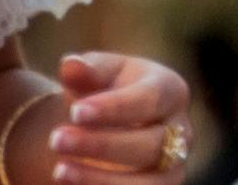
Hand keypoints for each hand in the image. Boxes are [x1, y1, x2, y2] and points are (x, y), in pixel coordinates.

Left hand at [47, 55, 190, 184]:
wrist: (105, 128)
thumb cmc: (103, 94)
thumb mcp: (97, 77)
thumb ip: (87, 70)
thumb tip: (70, 64)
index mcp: (172, 91)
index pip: (151, 100)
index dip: (115, 108)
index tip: (76, 112)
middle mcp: (181, 131)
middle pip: (150, 144)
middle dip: (101, 145)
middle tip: (56, 139)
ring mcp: (171, 168)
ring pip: (146, 183)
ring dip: (100, 180)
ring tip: (59, 171)